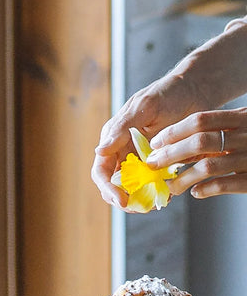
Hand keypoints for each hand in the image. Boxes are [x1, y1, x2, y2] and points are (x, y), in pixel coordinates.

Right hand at [91, 72, 200, 209]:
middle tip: (140, 207)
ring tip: (155, 202)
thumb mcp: (144, 107)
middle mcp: (124, 152)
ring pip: (133, 189)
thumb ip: (121, 130)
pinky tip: (169, 194)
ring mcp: (142, 159)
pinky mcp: (161, 162)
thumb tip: (99, 151)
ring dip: (141, 199)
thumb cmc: (168, 93)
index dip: (108, 188)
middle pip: (114, 185)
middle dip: (123, 199)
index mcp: (114, 139)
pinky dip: (159, 192)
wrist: (198, 89)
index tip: (121, 199)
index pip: (101, 171)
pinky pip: (155, 184)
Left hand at [145, 107, 246, 197]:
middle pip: (200, 141)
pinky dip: (206, 189)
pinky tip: (196, 193)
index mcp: (244, 118)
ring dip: (183, 177)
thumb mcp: (245, 128)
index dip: (174, 131)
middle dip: (170, 154)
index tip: (155, 143)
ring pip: (208, 166)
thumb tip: (178, 144)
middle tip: (153, 164)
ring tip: (171, 186)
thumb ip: (221, 131)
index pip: (201, 120)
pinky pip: (225, 184)